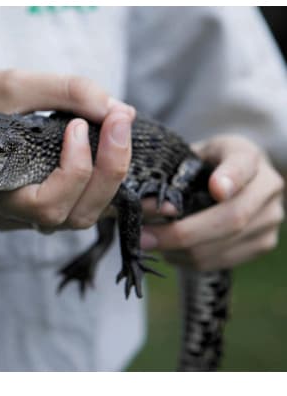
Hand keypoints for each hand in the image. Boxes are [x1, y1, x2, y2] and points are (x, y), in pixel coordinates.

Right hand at [0, 69, 135, 231]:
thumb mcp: (10, 85)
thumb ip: (65, 92)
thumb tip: (119, 109)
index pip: (46, 206)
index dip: (75, 169)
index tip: (79, 124)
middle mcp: (9, 214)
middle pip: (73, 216)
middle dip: (108, 170)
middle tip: (119, 119)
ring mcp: (24, 215)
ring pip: (81, 216)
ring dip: (109, 175)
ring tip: (117, 130)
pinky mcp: (37, 204)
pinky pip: (79, 205)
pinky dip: (103, 182)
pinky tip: (111, 153)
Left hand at [140, 135, 284, 269]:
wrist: (234, 178)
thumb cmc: (203, 163)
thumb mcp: (190, 153)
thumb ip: (174, 171)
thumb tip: (148, 205)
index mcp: (247, 155)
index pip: (243, 165)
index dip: (231, 178)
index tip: (216, 188)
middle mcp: (267, 187)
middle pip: (231, 218)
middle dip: (182, 233)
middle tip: (144, 238)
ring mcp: (269, 218)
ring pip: (222, 246)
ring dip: (179, 251)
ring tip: (150, 243)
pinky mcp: (263, 243)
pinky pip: (221, 261)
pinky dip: (188, 260)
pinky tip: (170, 251)